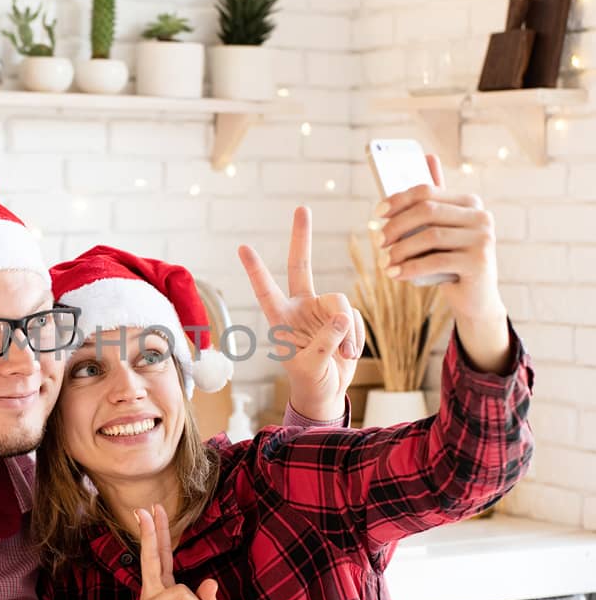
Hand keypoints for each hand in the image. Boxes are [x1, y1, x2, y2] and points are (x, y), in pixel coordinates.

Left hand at [238, 206, 364, 420]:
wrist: (327, 390)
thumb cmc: (309, 379)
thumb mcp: (311, 366)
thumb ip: (325, 341)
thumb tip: (343, 316)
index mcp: (280, 318)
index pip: (266, 290)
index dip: (256, 270)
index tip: (243, 247)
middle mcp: (300, 306)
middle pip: (300, 265)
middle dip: (302, 237)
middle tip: (302, 208)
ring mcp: (323, 309)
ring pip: (341, 303)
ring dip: (347, 332)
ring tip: (343, 355)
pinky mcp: (344, 316)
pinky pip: (355, 318)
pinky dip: (356, 337)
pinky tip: (349, 353)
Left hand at [377, 153, 510, 373]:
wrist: (475, 298)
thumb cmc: (450, 261)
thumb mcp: (440, 231)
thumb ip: (433, 201)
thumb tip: (428, 156)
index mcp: (470, 202)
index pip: (427, 191)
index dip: (398, 199)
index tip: (377, 213)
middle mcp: (481, 217)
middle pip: (427, 211)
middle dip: (396, 225)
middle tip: (379, 241)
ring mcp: (483, 239)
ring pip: (430, 236)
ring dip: (400, 250)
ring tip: (385, 263)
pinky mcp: (480, 262)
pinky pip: (436, 261)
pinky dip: (410, 268)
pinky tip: (395, 275)